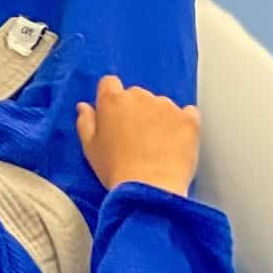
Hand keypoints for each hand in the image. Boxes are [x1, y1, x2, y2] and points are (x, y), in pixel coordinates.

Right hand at [76, 76, 201, 197]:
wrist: (150, 189)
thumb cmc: (117, 170)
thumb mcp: (90, 148)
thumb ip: (86, 122)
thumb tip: (84, 108)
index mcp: (112, 100)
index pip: (109, 83)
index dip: (111, 98)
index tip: (114, 114)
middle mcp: (140, 96)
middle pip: (136, 94)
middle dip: (136, 110)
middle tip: (136, 137)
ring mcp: (166, 106)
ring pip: (161, 104)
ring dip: (159, 118)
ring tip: (157, 145)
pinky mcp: (189, 119)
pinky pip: (187, 113)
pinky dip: (183, 124)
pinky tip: (176, 142)